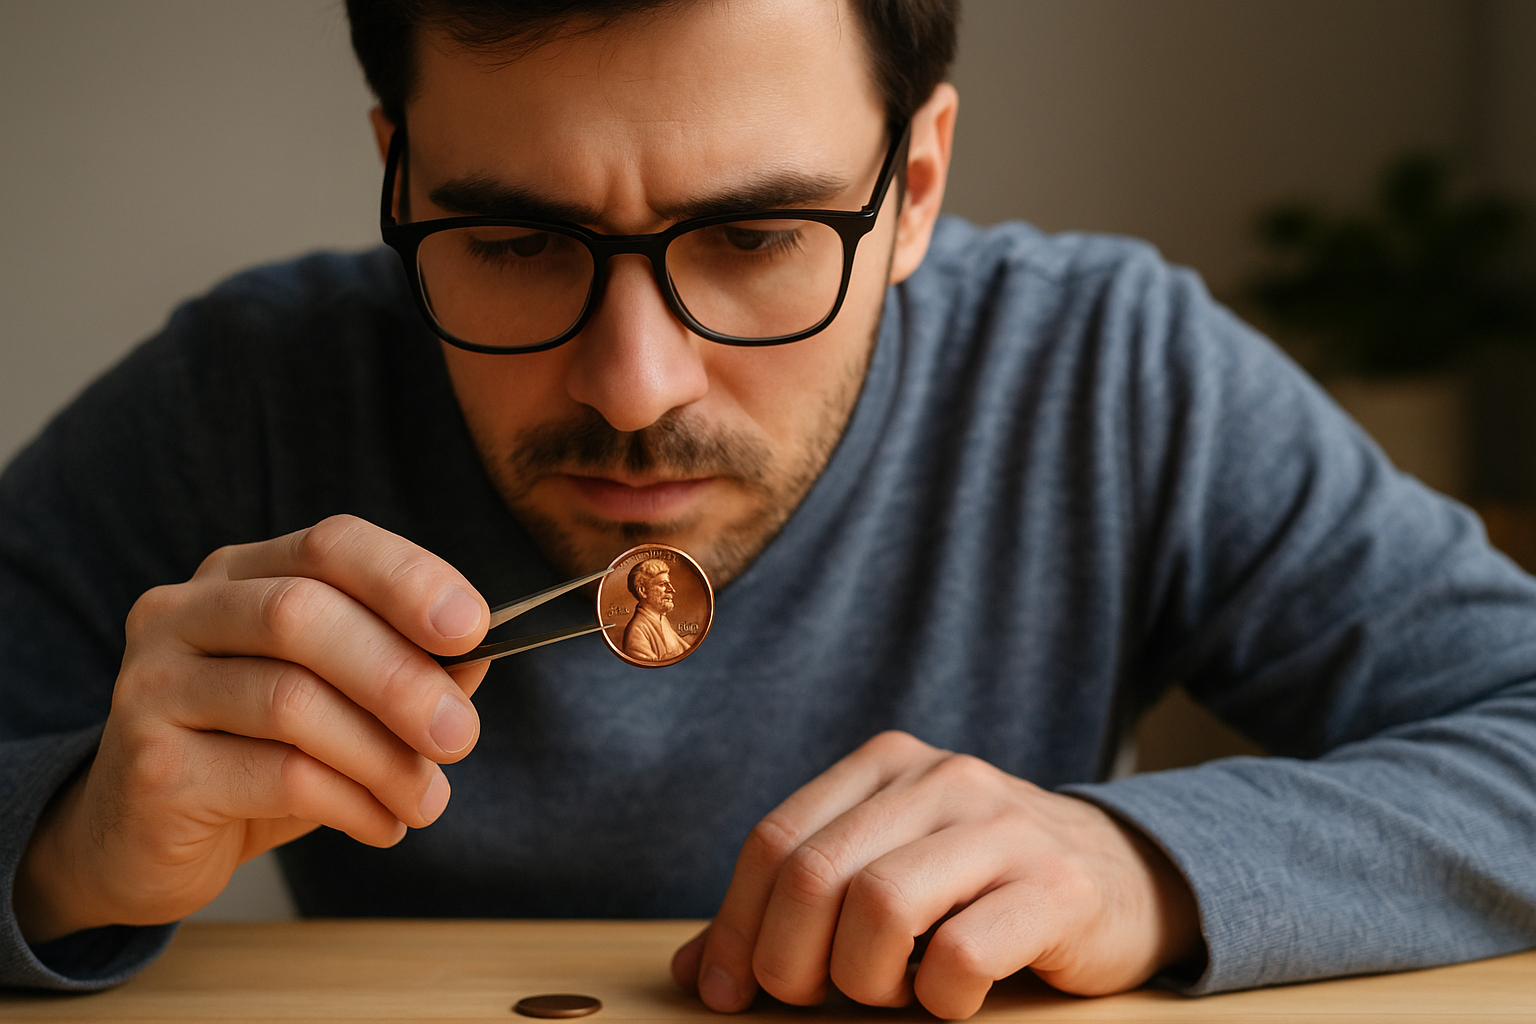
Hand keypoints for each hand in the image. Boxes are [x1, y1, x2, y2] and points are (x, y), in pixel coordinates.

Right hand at [13, 515, 489, 942]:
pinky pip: (274, 776)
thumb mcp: (338, 703)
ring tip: (426, 799)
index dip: (407, 578)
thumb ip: (405, 668)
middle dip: (399, 677)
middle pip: (302, 616)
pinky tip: (381, 824)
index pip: (329, 544)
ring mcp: (155, 686)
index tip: (474, 627)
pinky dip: (350, 803)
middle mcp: (184, 613)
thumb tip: (478, 657)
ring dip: (383, 756)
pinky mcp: (151, 767)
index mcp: (241, 574)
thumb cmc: (256, 756)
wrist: (140, 841)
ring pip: (290, 701)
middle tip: (460, 735)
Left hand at [671, 731, 1201, 1018]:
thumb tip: (695, 972)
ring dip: (864, 978)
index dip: (733, 926)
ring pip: (878, 907)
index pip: (774, 841)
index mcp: (886, 766)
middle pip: (813, 873)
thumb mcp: (886, 874)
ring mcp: (1001, 827)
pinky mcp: (1056, 887)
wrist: (1124, 875)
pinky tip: (951, 998)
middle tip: (810, 998)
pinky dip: (938, 999)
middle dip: (787, 961)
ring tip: (890, 991)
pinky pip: (960, 955)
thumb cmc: (981, 887)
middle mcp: (940, 779)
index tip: (724, 991)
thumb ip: (796, 910)